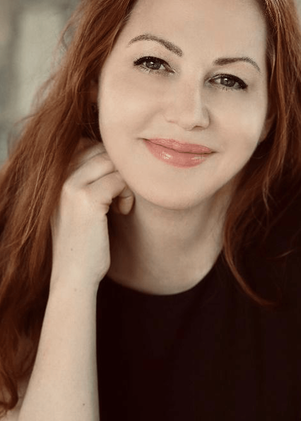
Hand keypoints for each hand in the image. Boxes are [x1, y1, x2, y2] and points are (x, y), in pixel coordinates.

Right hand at [50, 140, 133, 291]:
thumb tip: (116, 156)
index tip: (113, 187)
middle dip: (119, 170)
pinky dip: (127, 194)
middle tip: (120, 197)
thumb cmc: (83, 242)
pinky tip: (122, 212)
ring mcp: (70, 187)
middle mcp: (58, 177)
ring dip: (125, 182)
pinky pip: (120, 180)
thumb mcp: (78, 205)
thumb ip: (87, 179)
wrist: (74, 275)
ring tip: (121, 205)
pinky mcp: (86, 199)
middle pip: (102, 151)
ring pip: (112, 162)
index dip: (109, 163)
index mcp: (54, 177)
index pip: (87, 146)